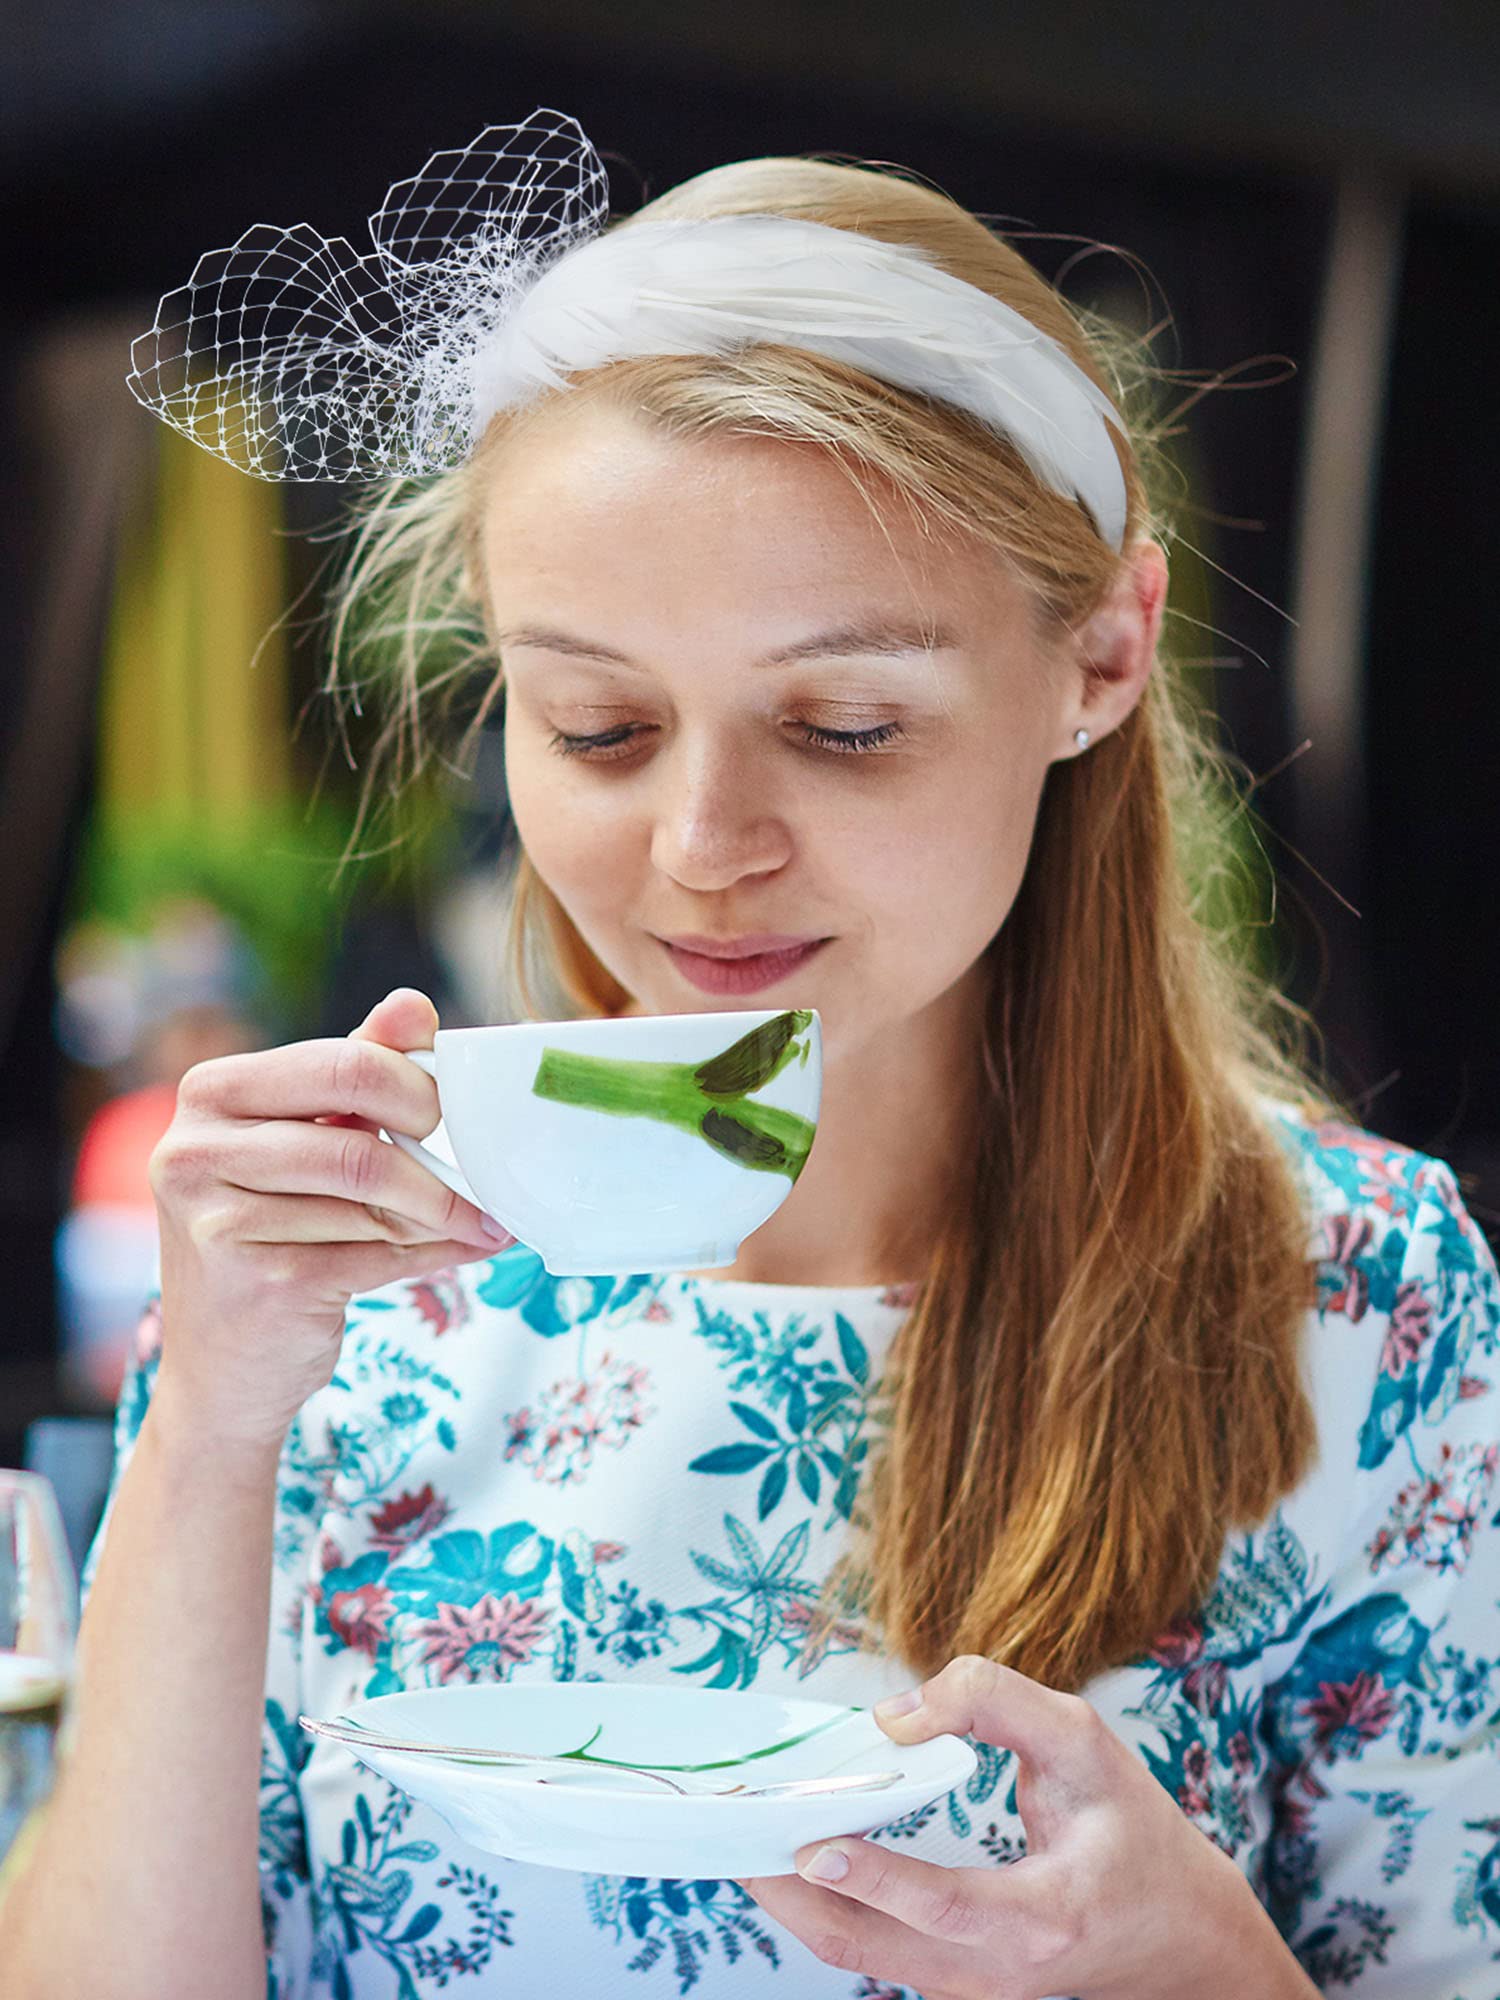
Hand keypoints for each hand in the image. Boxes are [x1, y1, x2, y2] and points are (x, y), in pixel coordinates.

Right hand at [147, 987, 511, 1450]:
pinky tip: (468, 1247)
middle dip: (436, 1157)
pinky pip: (379, 1256)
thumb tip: (413, 1006)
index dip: (416, 1086)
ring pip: (374, 1203)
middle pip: (359, 1138)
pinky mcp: (261, 1286)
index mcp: (210, 1094)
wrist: (223, 1367)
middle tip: (481, 1170)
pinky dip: (438, 1253)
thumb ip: (354, 1071)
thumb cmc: (269, 1232)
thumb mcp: (301, 1140)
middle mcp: (194, 1153)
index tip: (453, 1110)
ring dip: (444, 1212)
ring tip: (479, 1216)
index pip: (342, 1063)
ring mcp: (219, 1225)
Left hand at [737, 1655, 1316, 1999]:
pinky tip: (789, 1847)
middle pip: (867, 1945)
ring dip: (791, 1893)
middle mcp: (997, 1976)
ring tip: (739, 1828)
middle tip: (729, 1823)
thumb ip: (996, 1702)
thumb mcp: (1086, 1743)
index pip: (943, 1906)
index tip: (813, 1838)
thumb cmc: (1134, 1835)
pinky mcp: (949, 1987)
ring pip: (855, 1952)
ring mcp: (967, 1992)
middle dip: (787, 1886)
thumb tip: (895, 1714)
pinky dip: (821, 1899)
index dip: (874, 1876)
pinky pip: (867, 1948)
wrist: (1180, 1941)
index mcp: (1043, 1919)